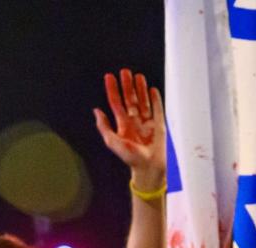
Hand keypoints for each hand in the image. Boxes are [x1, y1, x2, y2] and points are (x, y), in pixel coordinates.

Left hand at [94, 69, 165, 188]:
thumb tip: (96, 111)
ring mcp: (147, 122)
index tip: (110, 77)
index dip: (112, 90)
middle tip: (125, 72)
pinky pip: (157, 109)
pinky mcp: (158, 124)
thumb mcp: (112, 142)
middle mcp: (134, 121)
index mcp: (123, 124)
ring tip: (138, 76)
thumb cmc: (131, 158)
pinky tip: (152, 90)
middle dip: (127, 85)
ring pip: (143, 101)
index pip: (116, 103)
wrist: (148, 167)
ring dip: (140, 89)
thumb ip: (104, 127)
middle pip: (130, 98)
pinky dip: (155, 99)